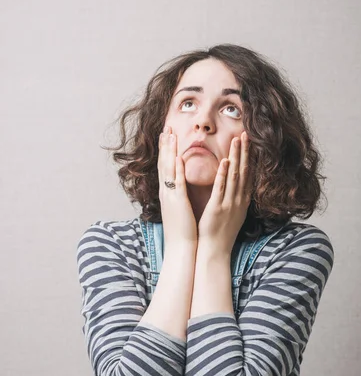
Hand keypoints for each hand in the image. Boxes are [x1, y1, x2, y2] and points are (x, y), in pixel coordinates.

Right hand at [157, 125, 197, 245]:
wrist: (180, 248)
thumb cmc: (182, 230)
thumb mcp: (178, 208)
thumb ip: (178, 195)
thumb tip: (179, 187)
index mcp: (167, 193)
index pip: (165, 167)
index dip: (166, 150)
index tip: (167, 135)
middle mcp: (166, 192)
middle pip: (163, 163)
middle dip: (165, 145)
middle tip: (166, 127)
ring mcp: (170, 196)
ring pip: (168, 169)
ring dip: (169, 151)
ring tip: (170, 134)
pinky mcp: (178, 202)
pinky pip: (177, 182)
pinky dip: (177, 169)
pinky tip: (178, 157)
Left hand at [197, 131, 252, 255]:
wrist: (215, 252)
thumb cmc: (221, 234)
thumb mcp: (233, 213)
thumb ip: (235, 198)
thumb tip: (236, 186)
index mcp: (242, 201)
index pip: (248, 174)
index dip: (250, 157)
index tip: (250, 142)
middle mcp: (239, 200)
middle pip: (244, 171)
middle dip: (245, 151)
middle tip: (246, 134)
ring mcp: (229, 204)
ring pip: (235, 176)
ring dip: (237, 157)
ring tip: (237, 140)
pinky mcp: (218, 209)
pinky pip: (221, 188)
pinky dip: (224, 174)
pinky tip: (226, 162)